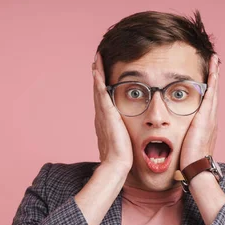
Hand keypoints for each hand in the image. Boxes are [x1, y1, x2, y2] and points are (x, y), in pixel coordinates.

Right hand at [92, 52, 132, 172]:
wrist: (116, 164)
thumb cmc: (121, 156)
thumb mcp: (122, 140)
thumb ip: (123, 134)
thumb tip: (127, 134)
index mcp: (105, 121)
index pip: (102, 99)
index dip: (101, 86)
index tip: (101, 74)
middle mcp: (101, 116)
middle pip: (97, 91)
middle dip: (97, 75)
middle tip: (96, 61)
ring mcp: (102, 115)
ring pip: (97, 89)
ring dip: (97, 74)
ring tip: (96, 60)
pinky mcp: (106, 115)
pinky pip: (101, 94)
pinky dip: (98, 82)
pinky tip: (98, 71)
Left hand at [179, 54, 220, 169]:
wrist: (196, 168)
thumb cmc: (189, 161)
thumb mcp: (186, 145)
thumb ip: (183, 138)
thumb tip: (174, 139)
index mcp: (205, 125)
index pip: (207, 102)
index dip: (208, 89)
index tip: (207, 78)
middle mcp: (210, 118)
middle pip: (213, 92)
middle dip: (213, 77)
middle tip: (214, 62)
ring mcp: (210, 117)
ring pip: (213, 90)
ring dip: (214, 74)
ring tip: (214, 60)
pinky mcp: (206, 117)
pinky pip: (211, 94)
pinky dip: (213, 81)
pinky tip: (212, 70)